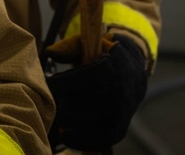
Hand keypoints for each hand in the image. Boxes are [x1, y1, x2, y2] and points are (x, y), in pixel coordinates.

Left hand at [45, 33, 147, 150]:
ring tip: (61, 116)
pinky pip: (98, 141)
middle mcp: (119, 91)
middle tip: (59, 100)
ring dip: (68, 122)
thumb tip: (51, 53)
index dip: (60, 83)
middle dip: (63, 102)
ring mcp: (121, 112)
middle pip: (79, 104)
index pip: (81, 78)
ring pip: (86, 124)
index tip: (50, 82)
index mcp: (112, 66)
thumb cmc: (104, 57)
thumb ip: (71, 46)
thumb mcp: (92, 42)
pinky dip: (79, 141)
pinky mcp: (119, 129)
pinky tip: (67, 135)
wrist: (134, 75)